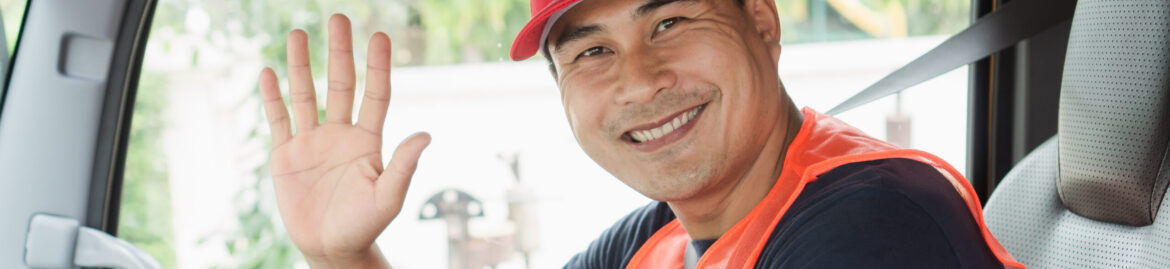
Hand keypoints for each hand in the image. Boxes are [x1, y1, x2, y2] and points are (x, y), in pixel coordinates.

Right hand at [258, 14, 427, 267]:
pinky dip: (272, 96)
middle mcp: (341, 133)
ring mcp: (312, 141)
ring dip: (300, 65)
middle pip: (340, 83)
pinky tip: (268, 71)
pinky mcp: (286, 155)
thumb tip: (426, 135)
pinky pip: (279, 119)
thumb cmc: (365, 225)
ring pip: (305, 94)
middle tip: (339, 18)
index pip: (374, 94)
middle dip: (339, 52)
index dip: (377, 66)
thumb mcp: (389, 197)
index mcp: (368, 140)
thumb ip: (403, 165)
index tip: (379, 36)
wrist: (331, 249)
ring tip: (297, 32)